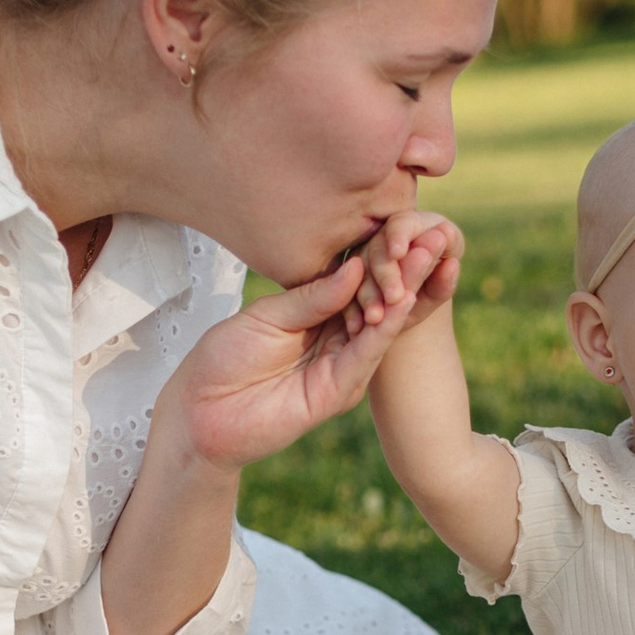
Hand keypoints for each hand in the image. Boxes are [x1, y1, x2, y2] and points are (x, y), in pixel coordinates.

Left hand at [161, 244, 447, 472]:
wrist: (200, 410)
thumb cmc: (225, 358)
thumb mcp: (268, 316)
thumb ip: (312, 297)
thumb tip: (356, 265)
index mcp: (319, 315)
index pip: (359, 282)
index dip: (382, 256)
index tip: (409, 224)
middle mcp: (336, 340)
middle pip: (378, 301)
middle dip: (405, 270)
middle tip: (434, 237)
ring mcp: (340, 367)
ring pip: (380, 327)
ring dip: (403, 293)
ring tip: (427, 260)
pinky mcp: (337, 392)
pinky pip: (365, 356)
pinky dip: (384, 330)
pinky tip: (399, 302)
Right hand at [354, 210, 462, 326]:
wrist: (411, 301)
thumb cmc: (434, 287)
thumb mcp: (441, 287)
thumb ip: (446, 280)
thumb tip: (452, 264)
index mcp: (412, 225)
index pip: (403, 223)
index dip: (399, 236)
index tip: (399, 253)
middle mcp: (383, 234)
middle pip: (377, 248)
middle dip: (385, 275)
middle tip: (394, 298)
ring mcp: (362, 251)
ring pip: (357, 270)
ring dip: (366, 295)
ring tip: (375, 319)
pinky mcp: (347, 272)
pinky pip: (343, 289)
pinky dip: (350, 308)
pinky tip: (356, 326)